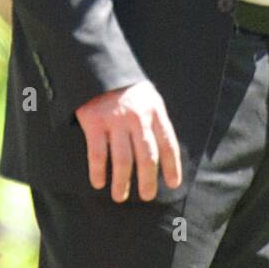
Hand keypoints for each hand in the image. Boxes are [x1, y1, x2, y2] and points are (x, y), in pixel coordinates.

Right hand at [76, 80, 181, 201]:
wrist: (101, 71)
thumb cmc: (130, 90)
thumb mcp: (150, 99)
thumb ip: (156, 122)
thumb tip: (165, 154)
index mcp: (155, 112)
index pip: (168, 143)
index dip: (172, 165)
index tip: (173, 184)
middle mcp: (137, 118)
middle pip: (146, 156)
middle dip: (148, 179)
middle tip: (148, 196)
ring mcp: (115, 121)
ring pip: (122, 159)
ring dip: (122, 182)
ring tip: (120, 196)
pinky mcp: (94, 123)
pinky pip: (97, 153)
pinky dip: (98, 171)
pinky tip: (99, 183)